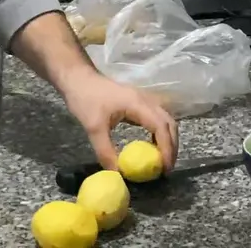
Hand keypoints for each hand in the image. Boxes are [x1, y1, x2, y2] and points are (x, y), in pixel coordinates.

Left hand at [61, 69, 177, 171]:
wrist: (78, 78)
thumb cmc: (85, 99)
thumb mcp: (93, 128)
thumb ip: (105, 151)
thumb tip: (117, 173)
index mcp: (138, 104)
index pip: (161, 127)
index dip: (167, 148)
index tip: (164, 169)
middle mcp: (146, 100)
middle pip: (170, 123)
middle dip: (172, 146)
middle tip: (167, 168)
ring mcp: (144, 100)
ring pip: (166, 120)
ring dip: (168, 140)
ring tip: (163, 160)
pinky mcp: (138, 103)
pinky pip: (157, 119)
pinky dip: (160, 134)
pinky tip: (152, 146)